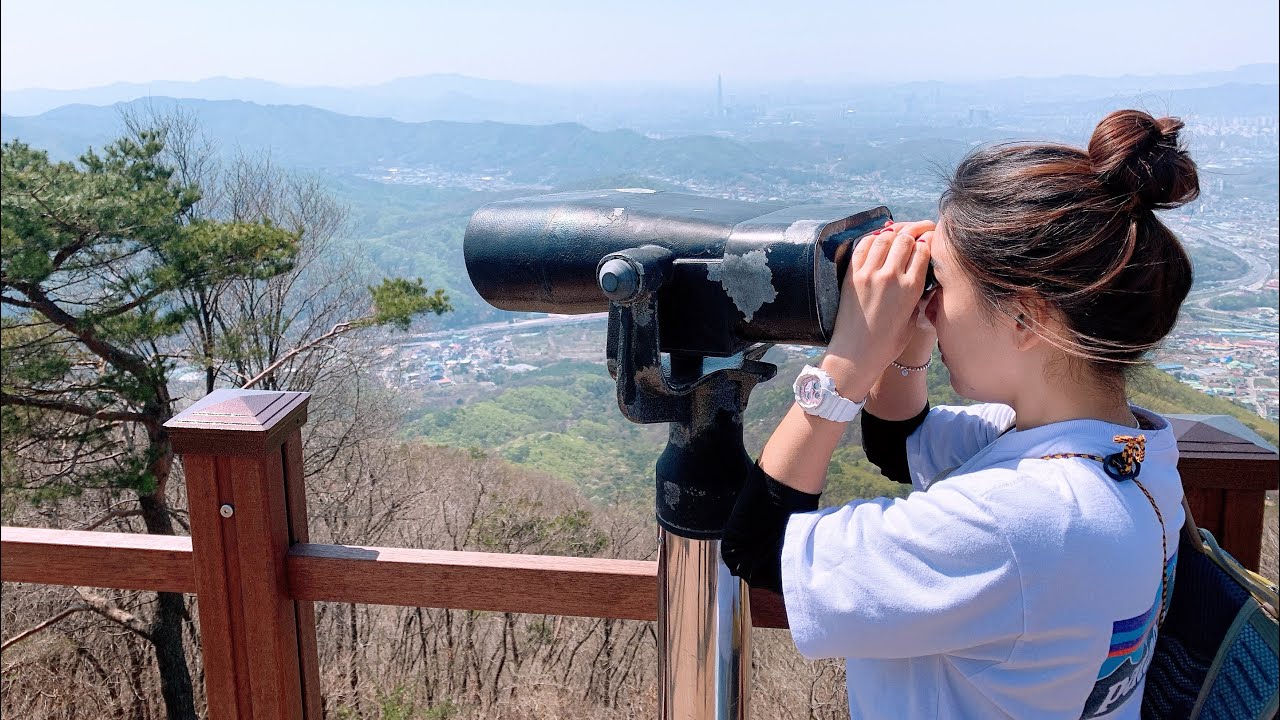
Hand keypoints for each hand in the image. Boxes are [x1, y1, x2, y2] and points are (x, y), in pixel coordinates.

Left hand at [822, 221, 933, 394]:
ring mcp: (869, 274)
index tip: (928, 239)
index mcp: (911, 288)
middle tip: (916, 230)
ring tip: (897, 233)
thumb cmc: (888, 343)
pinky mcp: (852, 275)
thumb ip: (919, 295)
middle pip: (905, 239)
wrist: (856, 353)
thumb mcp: (914, 319)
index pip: (924, 249)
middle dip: (914, 231)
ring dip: (893, 232)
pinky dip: (872, 238)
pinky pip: (863, 246)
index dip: (928, 241)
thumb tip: (922, 276)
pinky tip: (877, 239)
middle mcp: (891, 277)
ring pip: (884, 237)